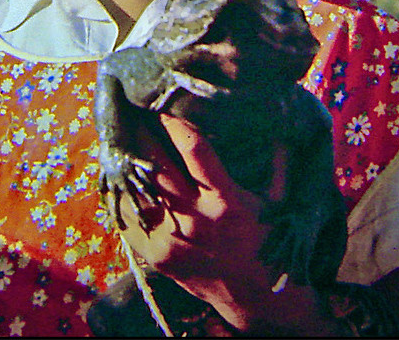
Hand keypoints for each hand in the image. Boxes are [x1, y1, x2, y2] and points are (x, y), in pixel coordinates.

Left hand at [117, 114, 340, 335]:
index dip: (175, 123)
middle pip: (157, 165)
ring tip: (120, 140)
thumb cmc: (262, 237)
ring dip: (128, 164)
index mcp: (227, 200)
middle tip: (132, 113)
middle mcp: (196, 218)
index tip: (162, 104)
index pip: (195, 149)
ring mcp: (173, 239)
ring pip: (137, 190)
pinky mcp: (156, 255)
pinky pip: (129, 218)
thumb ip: (276, 164)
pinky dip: (123, 195)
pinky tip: (121, 177)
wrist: (252, 294)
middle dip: (141, 135)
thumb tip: (278, 127)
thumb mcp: (275, 201)